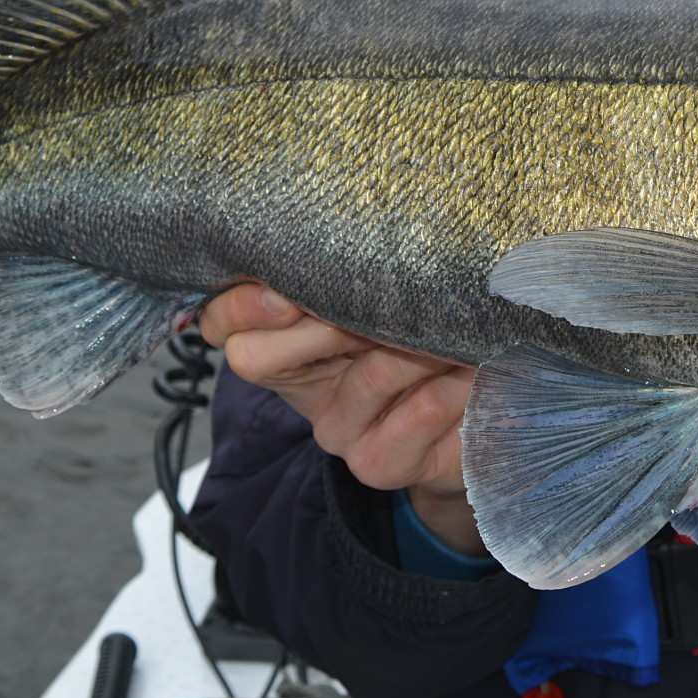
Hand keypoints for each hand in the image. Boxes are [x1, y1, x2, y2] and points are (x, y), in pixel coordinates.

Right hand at [196, 284, 482, 555]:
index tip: (286, 287)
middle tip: (392, 294)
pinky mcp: (376, 464)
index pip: (224, 324)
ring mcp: (335, 431)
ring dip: (422, 345)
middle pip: (258, 355)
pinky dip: (453, 387)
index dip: (241, 304)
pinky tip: (471, 376)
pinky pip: (415, 413)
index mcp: (289, 342)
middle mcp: (302, 388)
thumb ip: (356, 275)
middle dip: (327, 315)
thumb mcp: (388, 299)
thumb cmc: (431, 343)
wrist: (474, 426)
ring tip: (457, 329)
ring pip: (366, 374)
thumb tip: (344, 233)